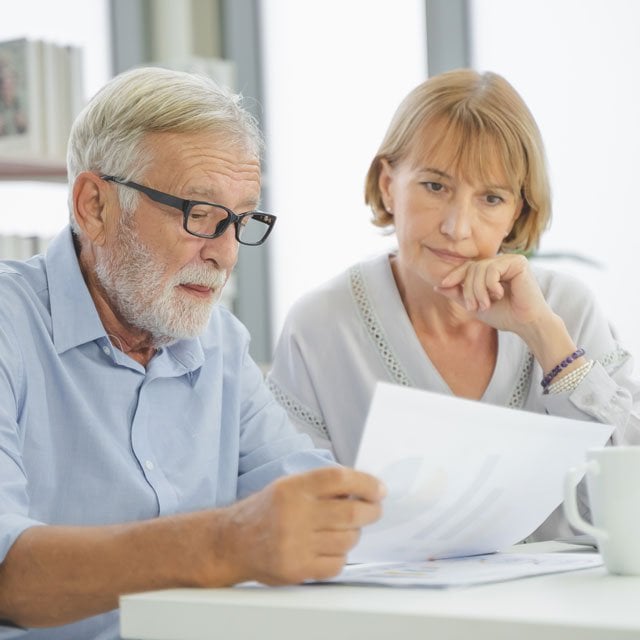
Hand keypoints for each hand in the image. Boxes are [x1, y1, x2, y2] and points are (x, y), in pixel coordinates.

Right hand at [213, 467, 384, 584]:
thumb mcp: (288, 485)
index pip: (339, 479)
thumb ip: (321, 485)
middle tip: (374, 509)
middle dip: (371, 511)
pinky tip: (330, 548)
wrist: (233, 542)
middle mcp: (295, 514)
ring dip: (354, 533)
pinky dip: (340, 555)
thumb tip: (362, 488)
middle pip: (351, 512)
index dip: (366, 483)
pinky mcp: (297, 569)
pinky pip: (336, 563)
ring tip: (345, 529)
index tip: (379, 489)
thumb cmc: (265, 512)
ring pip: (348, 540)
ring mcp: (296, 544)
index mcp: (293, 488)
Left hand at [434, 253, 552, 334]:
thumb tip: (437, 286)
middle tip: (473, 307)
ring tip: (485, 304)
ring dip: (478, 290)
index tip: (443, 284)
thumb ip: (458, 294)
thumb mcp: (475, 305)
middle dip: (468, 289)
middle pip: (472, 268)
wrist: (525, 323)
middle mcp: (500, 263)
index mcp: (491, 271)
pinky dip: (490, 285)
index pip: (468, 267)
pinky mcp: (518, 262)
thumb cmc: (504, 315)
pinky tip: (499, 294)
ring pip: (480, 268)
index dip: (454, 275)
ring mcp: (509, 260)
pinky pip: (492, 269)